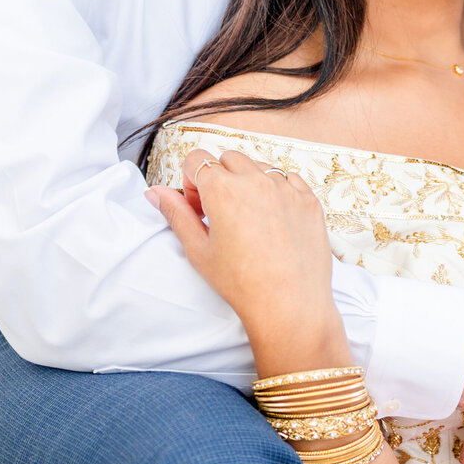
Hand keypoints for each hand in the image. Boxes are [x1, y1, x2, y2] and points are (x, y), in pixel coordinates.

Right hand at [147, 149, 338, 359]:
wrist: (289, 305)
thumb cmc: (241, 283)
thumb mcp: (198, 250)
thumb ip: (175, 213)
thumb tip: (155, 192)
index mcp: (223, 189)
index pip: (197, 159)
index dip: (192, 181)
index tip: (199, 206)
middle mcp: (256, 180)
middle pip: (228, 159)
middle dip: (220, 178)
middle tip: (221, 212)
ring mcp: (286, 187)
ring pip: (259, 166)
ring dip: (249, 182)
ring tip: (248, 218)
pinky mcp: (309, 199)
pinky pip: (289, 179)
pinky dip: (278, 191)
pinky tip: (273, 220)